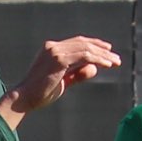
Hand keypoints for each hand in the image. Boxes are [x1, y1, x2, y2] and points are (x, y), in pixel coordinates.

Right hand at [1, 36, 121, 120]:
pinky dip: (97, 59)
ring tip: (115, 62)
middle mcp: (53, 46)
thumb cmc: (41, 93)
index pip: (77, 42)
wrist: (25, 98)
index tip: (107, 50)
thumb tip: (94, 68)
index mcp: (51, 49)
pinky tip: (107, 65)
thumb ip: (77, 74)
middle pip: (83, 43)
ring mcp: (55, 51)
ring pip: (85, 49)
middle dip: (102, 49)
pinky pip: (83, 56)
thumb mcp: (63, 82)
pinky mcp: (58, 59)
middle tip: (116, 58)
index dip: (93, 44)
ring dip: (103, 55)